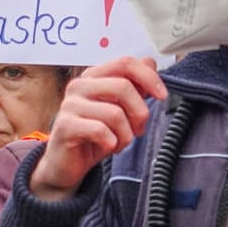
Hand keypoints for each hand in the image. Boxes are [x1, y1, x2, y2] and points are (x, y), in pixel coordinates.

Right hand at [27, 55, 165, 200]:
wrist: (67, 163)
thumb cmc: (94, 135)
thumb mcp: (119, 109)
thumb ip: (134, 86)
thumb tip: (150, 63)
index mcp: (94, 76)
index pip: (125, 63)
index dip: (148, 77)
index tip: (162, 96)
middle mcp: (80, 85)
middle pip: (123, 87)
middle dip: (140, 113)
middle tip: (138, 130)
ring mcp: (70, 105)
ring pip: (115, 113)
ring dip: (126, 134)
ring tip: (120, 142)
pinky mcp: (65, 126)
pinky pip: (101, 131)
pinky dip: (112, 143)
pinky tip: (108, 147)